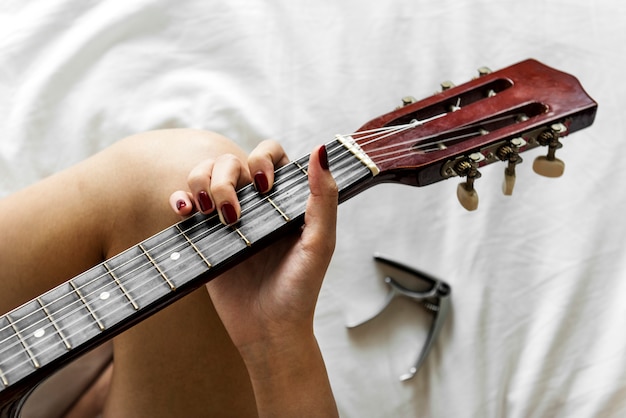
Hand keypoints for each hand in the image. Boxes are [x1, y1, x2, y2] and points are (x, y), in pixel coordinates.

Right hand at [169, 140, 337, 351]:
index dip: (262, 158)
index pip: (269, 154)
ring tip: (209, 213)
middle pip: (230, 161)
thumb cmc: (300, 289)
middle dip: (225, 178)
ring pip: (205, 175)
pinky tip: (186, 210)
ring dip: (201, 183)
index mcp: (284, 200)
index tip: (264, 186)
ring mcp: (228, 219)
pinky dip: (179, 198)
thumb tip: (320, 151)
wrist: (267, 330)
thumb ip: (324, 198)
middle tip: (231, 214)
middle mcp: (256, 205)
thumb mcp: (320, 244)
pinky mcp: (206, 237)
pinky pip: (185, 203)